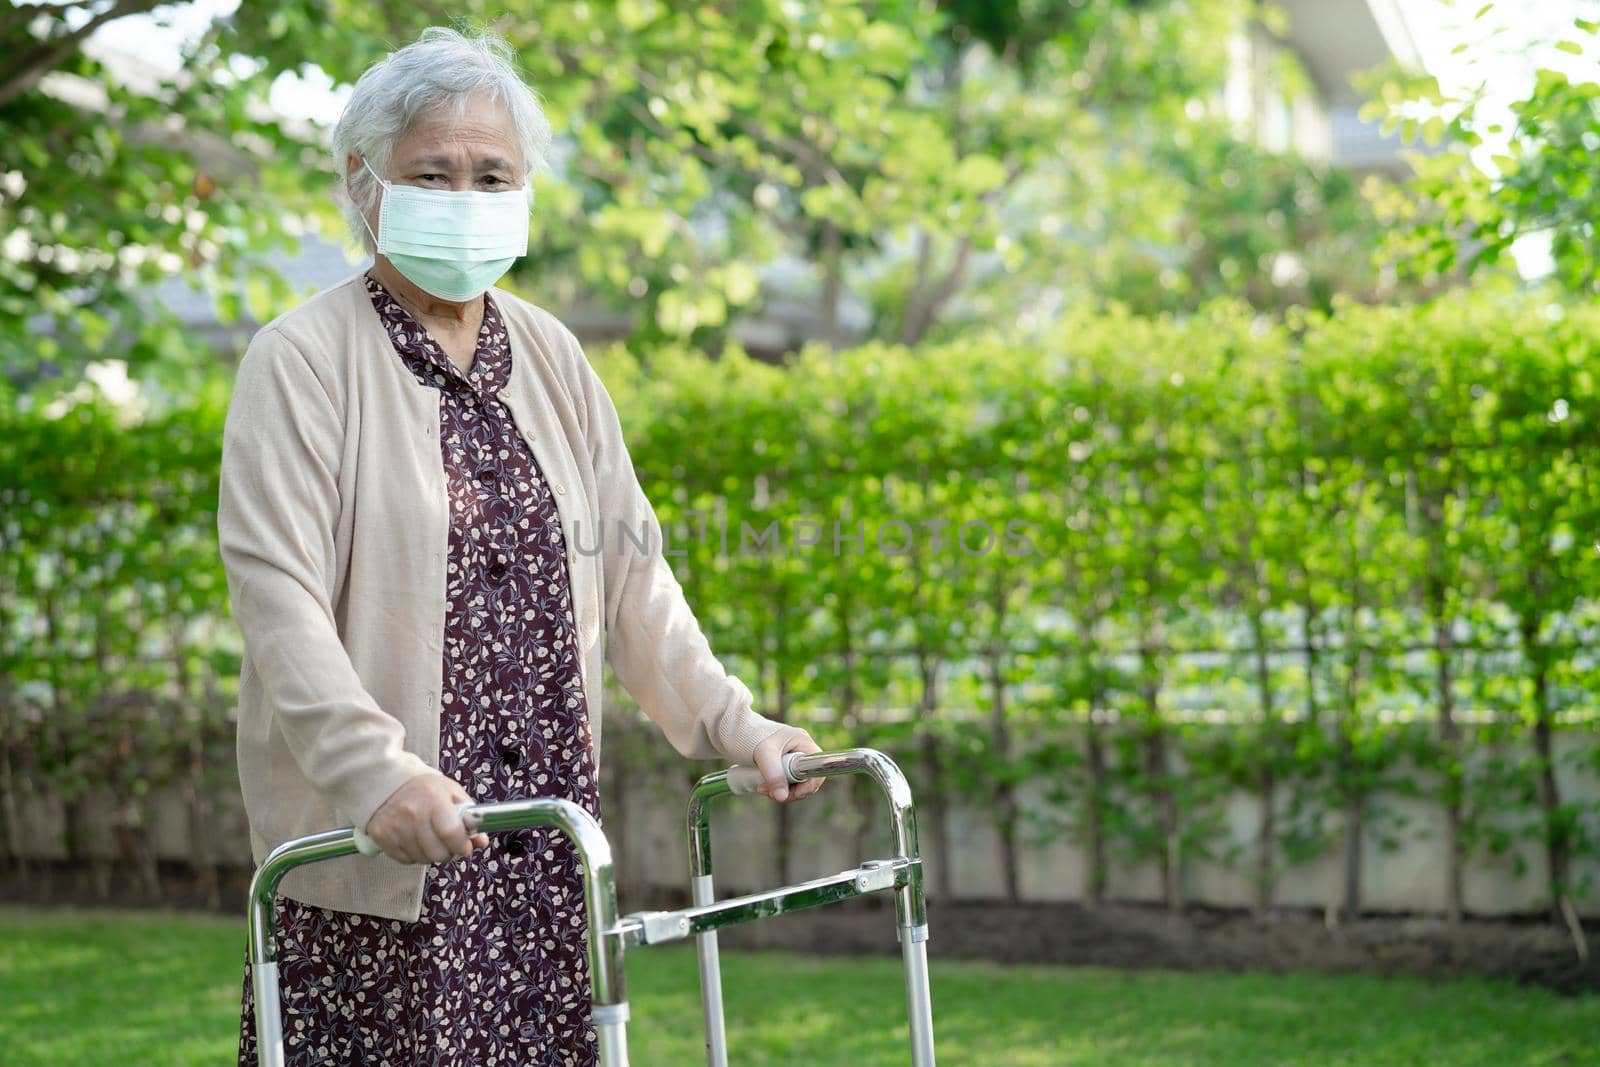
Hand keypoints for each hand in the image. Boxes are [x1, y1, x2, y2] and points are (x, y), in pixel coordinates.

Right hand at [364, 771, 489, 864]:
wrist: (386, 781)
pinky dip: (414, 855)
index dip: (462, 845)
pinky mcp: (382, 838)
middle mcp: (413, 814)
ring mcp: (396, 827)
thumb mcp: (451, 792)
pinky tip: (415, 841)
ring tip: (430, 840)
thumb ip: (469, 816)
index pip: (451, 833)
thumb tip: (482, 842)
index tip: (465, 845)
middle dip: (448, 852)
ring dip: (431, 855)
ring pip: (422, 859)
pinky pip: (406, 860)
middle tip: (448, 844)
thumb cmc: (424, 787)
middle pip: (438, 852)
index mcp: (434, 799)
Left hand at [750, 727, 824, 802]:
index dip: (810, 784)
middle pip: (808, 779)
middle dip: (790, 791)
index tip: (795, 793)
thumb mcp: (764, 755)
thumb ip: (774, 775)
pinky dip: (777, 788)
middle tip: (770, 793)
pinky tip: (763, 787)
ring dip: (781, 791)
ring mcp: (796, 759)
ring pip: (797, 784)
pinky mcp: (787, 766)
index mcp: (804, 742)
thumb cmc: (755, 737)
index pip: (817, 768)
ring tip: (761, 789)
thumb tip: (782, 797)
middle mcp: (803, 751)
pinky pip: (788, 782)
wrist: (741, 733)